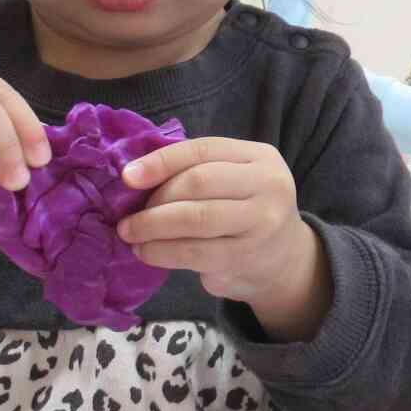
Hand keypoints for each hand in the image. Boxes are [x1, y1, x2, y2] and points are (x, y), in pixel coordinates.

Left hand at [118, 137, 329, 335]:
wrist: (283, 260)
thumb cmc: (244, 213)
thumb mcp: (233, 180)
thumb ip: (197, 171)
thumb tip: (134, 176)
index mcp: (260, 157)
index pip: (203, 150)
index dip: (161, 161)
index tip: (127, 177)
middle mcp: (268, 184)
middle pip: (198, 182)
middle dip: (156, 199)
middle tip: (130, 216)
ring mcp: (262, 221)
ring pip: (195, 218)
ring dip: (152, 226)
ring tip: (130, 234)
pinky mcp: (247, 255)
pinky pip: (194, 251)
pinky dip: (162, 252)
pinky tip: (147, 252)